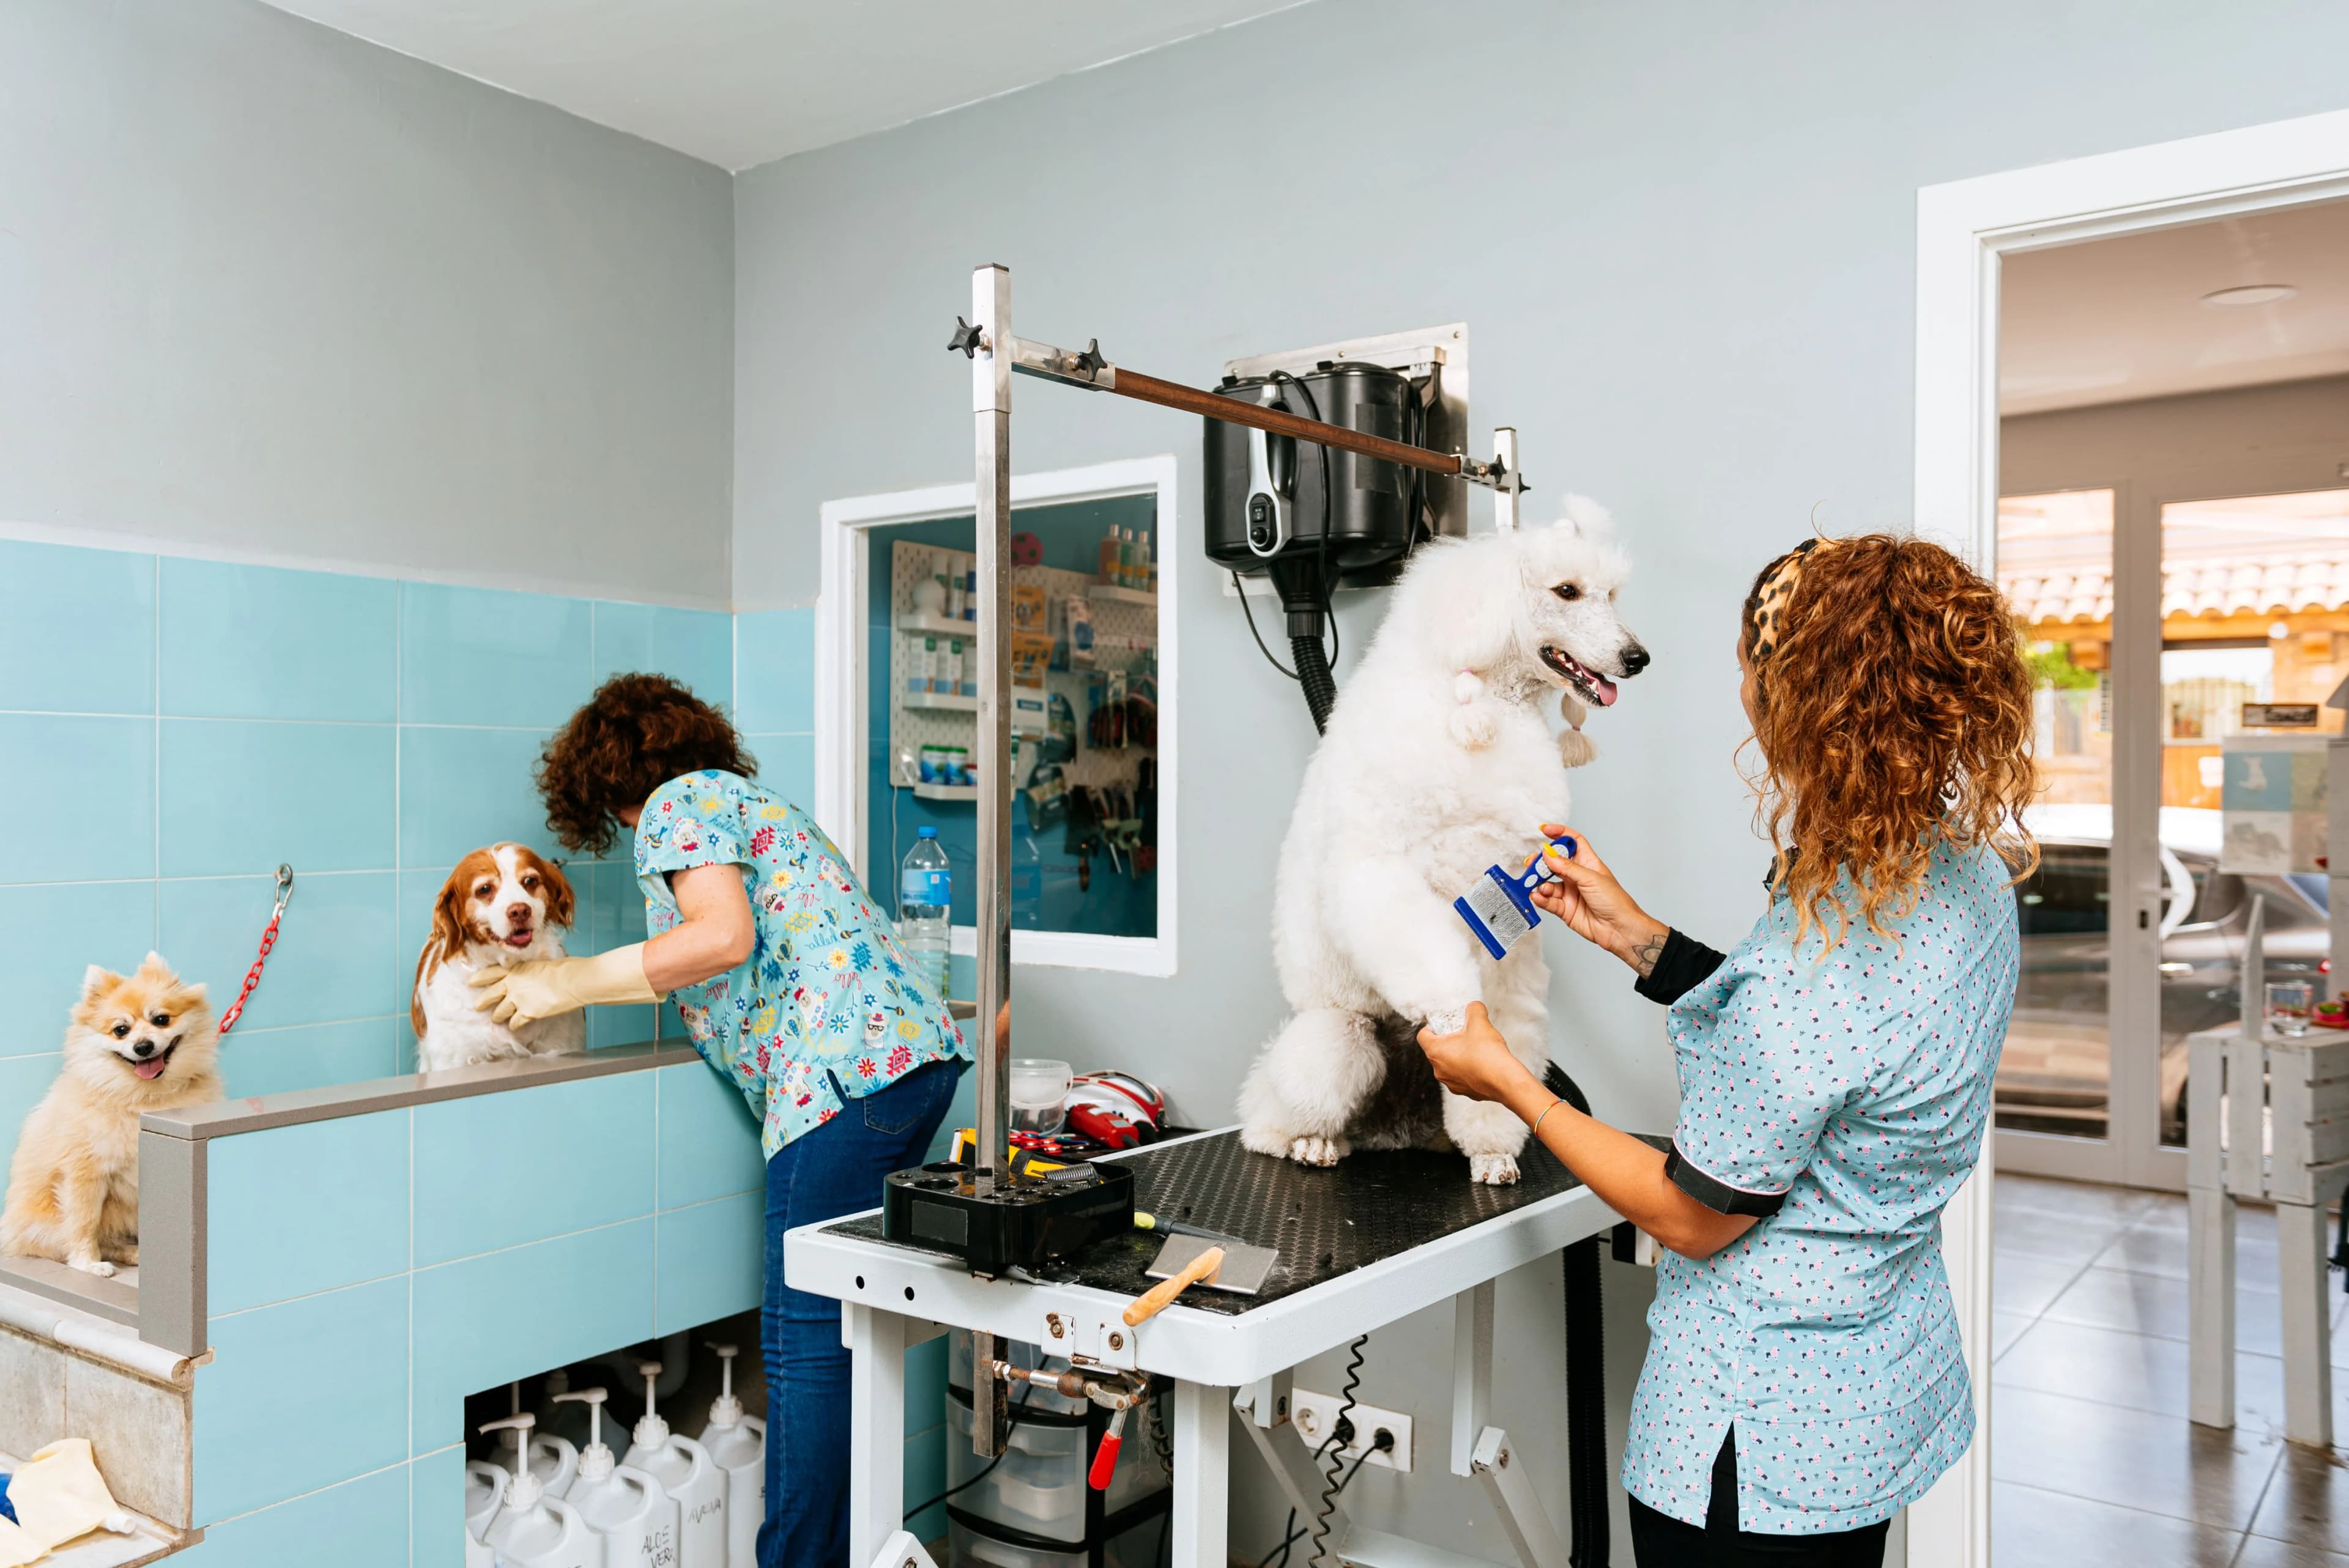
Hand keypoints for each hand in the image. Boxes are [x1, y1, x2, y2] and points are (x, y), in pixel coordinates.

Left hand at [470, 959, 584, 1027]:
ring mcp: (518, 999)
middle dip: (482, 1002)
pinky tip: (515, 1026)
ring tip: (498, 1019)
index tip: (470, 982)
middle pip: (490, 995)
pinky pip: (515, 1023)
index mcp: (517, 969)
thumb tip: (533, 979)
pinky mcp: (527, 1013)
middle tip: (477, 1006)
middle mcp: (513, 984)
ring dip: (498, 1016)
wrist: (573, 981)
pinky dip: (515, 1025)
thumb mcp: (542, 965)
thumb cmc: (565, 969)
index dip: (479, 978)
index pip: (491, 973)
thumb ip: (531, 973)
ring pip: (500, 1012)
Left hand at [1417, 1003, 1542, 1108]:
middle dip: (1449, 1040)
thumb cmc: (1488, 1055)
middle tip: (1464, 1033)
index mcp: (1436, 1052)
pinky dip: (1469, 1068)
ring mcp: (1451, 1083)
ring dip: (1459, 1055)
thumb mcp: (1480, 1023)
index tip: (1443, 1023)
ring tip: (1476, 1048)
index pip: (1422, 1036)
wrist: (1505, 1081)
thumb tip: (1474, 1007)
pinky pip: (1462, 1076)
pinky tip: (1483, 1063)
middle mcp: (1439, 1070)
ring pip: (1450, 1065)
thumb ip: (1474, 1010)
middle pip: (1436, 1050)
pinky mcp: (1465, 1091)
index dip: (1432, 1026)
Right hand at [1528, 826, 1670, 976]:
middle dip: (1541, 862)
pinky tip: (1538, 897)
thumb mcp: (1590, 878)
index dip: (1559, 834)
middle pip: (1554, 863)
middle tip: (1531, 863)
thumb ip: (1566, 866)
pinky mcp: (1565, 909)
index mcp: (1588, 863)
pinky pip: (1548, 901)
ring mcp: (1570, 893)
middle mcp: (1577, 877)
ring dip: (1540, 883)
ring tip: (1539, 887)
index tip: (1544, 830)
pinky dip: (1541, 898)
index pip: (1572, 842)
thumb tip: (1548, 853)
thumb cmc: (1615, 901)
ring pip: (1548, 883)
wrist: (1619, 928)